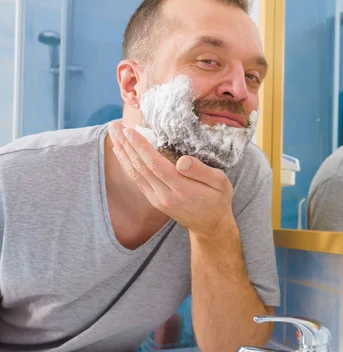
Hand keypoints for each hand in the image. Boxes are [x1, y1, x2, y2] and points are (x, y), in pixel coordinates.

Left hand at [108, 121, 233, 237]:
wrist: (210, 226)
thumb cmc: (218, 200)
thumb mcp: (220, 183)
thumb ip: (201, 171)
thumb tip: (182, 160)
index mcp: (181, 188)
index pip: (155, 164)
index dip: (141, 147)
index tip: (130, 130)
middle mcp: (165, 195)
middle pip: (140, 167)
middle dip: (126, 144)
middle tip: (114, 125)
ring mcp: (157, 199)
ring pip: (135, 173)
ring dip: (122, 152)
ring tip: (113, 134)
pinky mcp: (154, 200)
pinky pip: (137, 179)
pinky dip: (127, 163)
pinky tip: (121, 151)